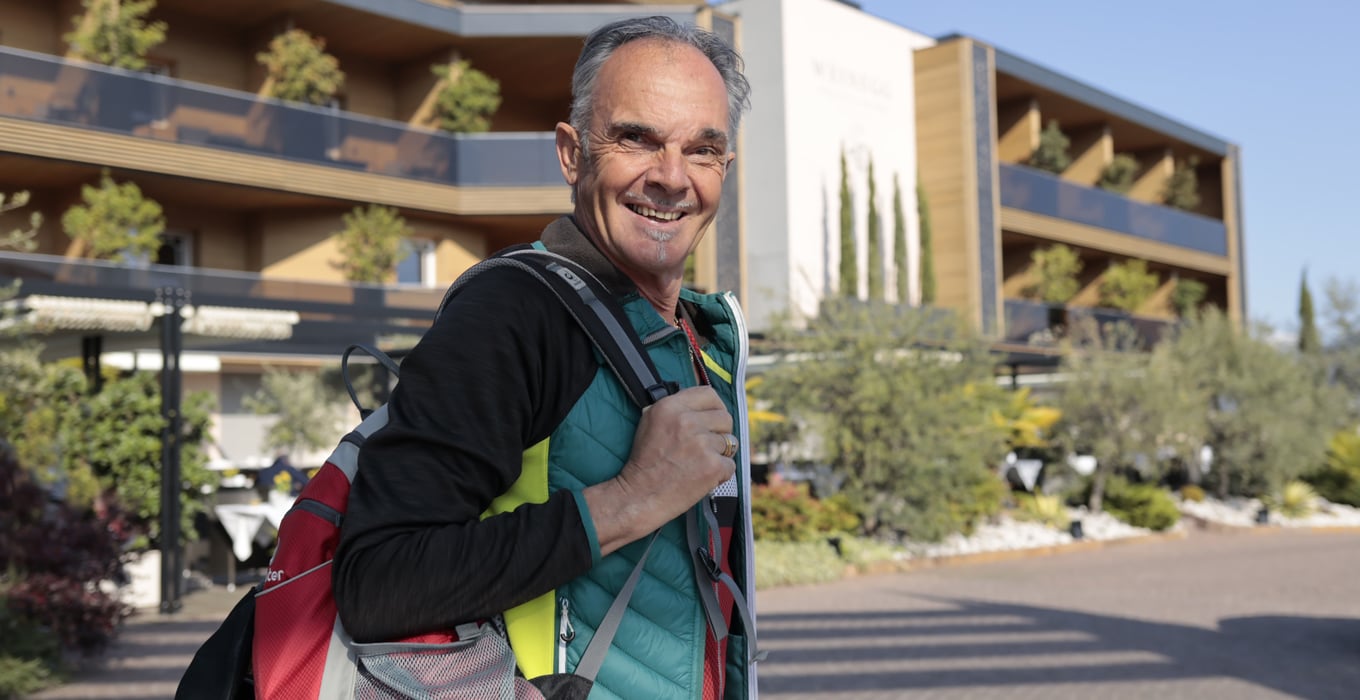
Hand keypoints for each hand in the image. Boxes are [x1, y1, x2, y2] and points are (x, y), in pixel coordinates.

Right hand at [583, 386, 734, 554]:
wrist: (639, 496)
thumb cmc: (644, 462)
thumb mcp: (650, 422)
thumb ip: (676, 409)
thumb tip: (701, 406)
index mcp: (670, 407)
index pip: (709, 394)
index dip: (714, 407)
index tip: (712, 419)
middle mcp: (687, 421)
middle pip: (725, 417)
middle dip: (720, 433)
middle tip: (705, 447)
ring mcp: (702, 443)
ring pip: (730, 443)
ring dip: (719, 455)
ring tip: (698, 464)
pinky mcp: (712, 466)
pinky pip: (730, 465)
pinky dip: (719, 475)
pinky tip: (701, 477)